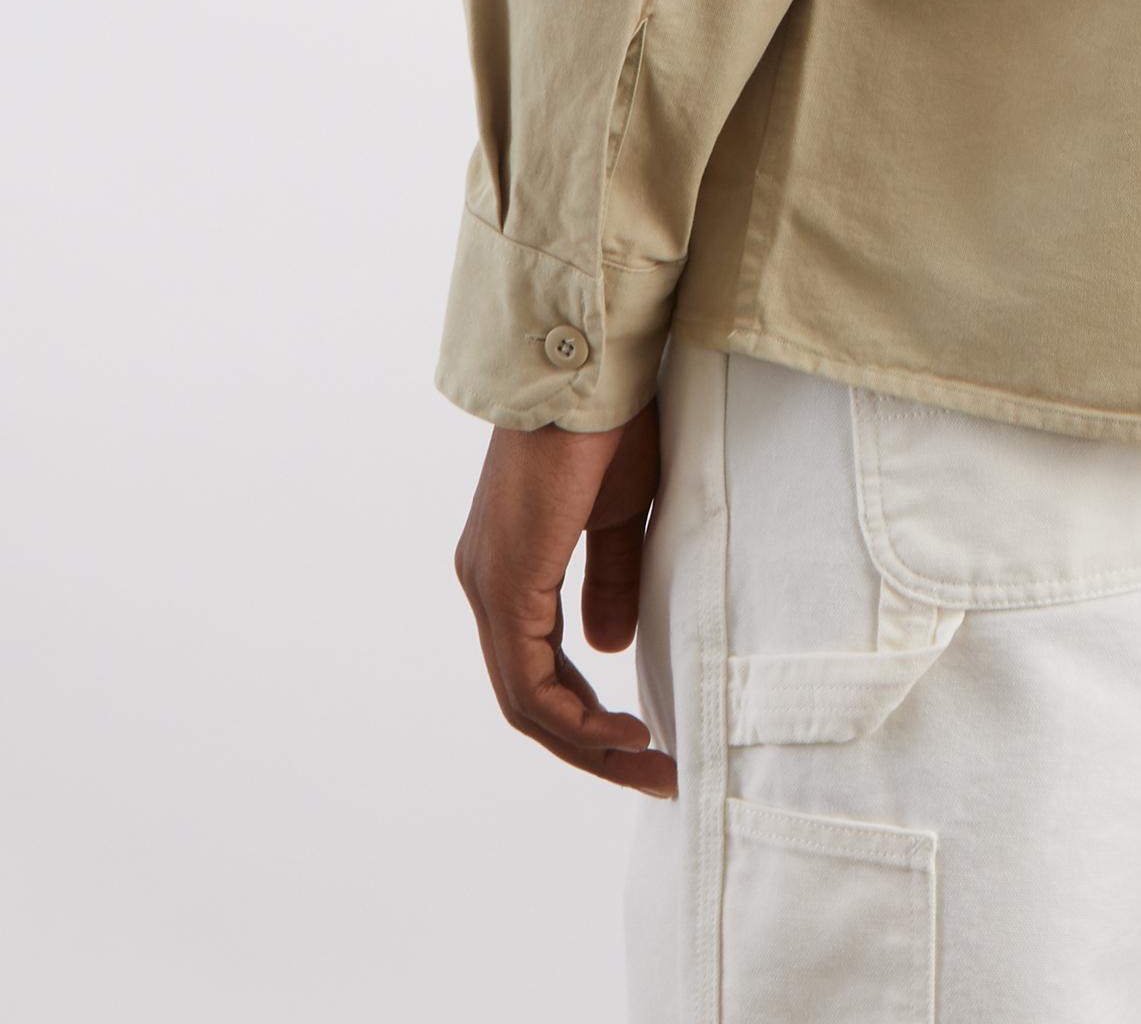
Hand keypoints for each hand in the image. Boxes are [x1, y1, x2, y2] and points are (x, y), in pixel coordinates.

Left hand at [454, 401, 677, 795]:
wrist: (594, 367)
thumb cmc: (613, 422)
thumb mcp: (623, 513)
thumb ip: (611, 578)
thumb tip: (605, 647)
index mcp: (510, 565)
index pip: (537, 669)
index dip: (588, 716)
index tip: (646, 739)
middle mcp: (485, 582)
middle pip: (529, 699)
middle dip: (592, 746)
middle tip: (654, 773)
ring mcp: (489, 583)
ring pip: (527, 701)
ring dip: (588, 743)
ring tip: (648, 762)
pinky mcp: (506, 582)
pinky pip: (529, 681)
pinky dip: (575, 718)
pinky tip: (623, 729)